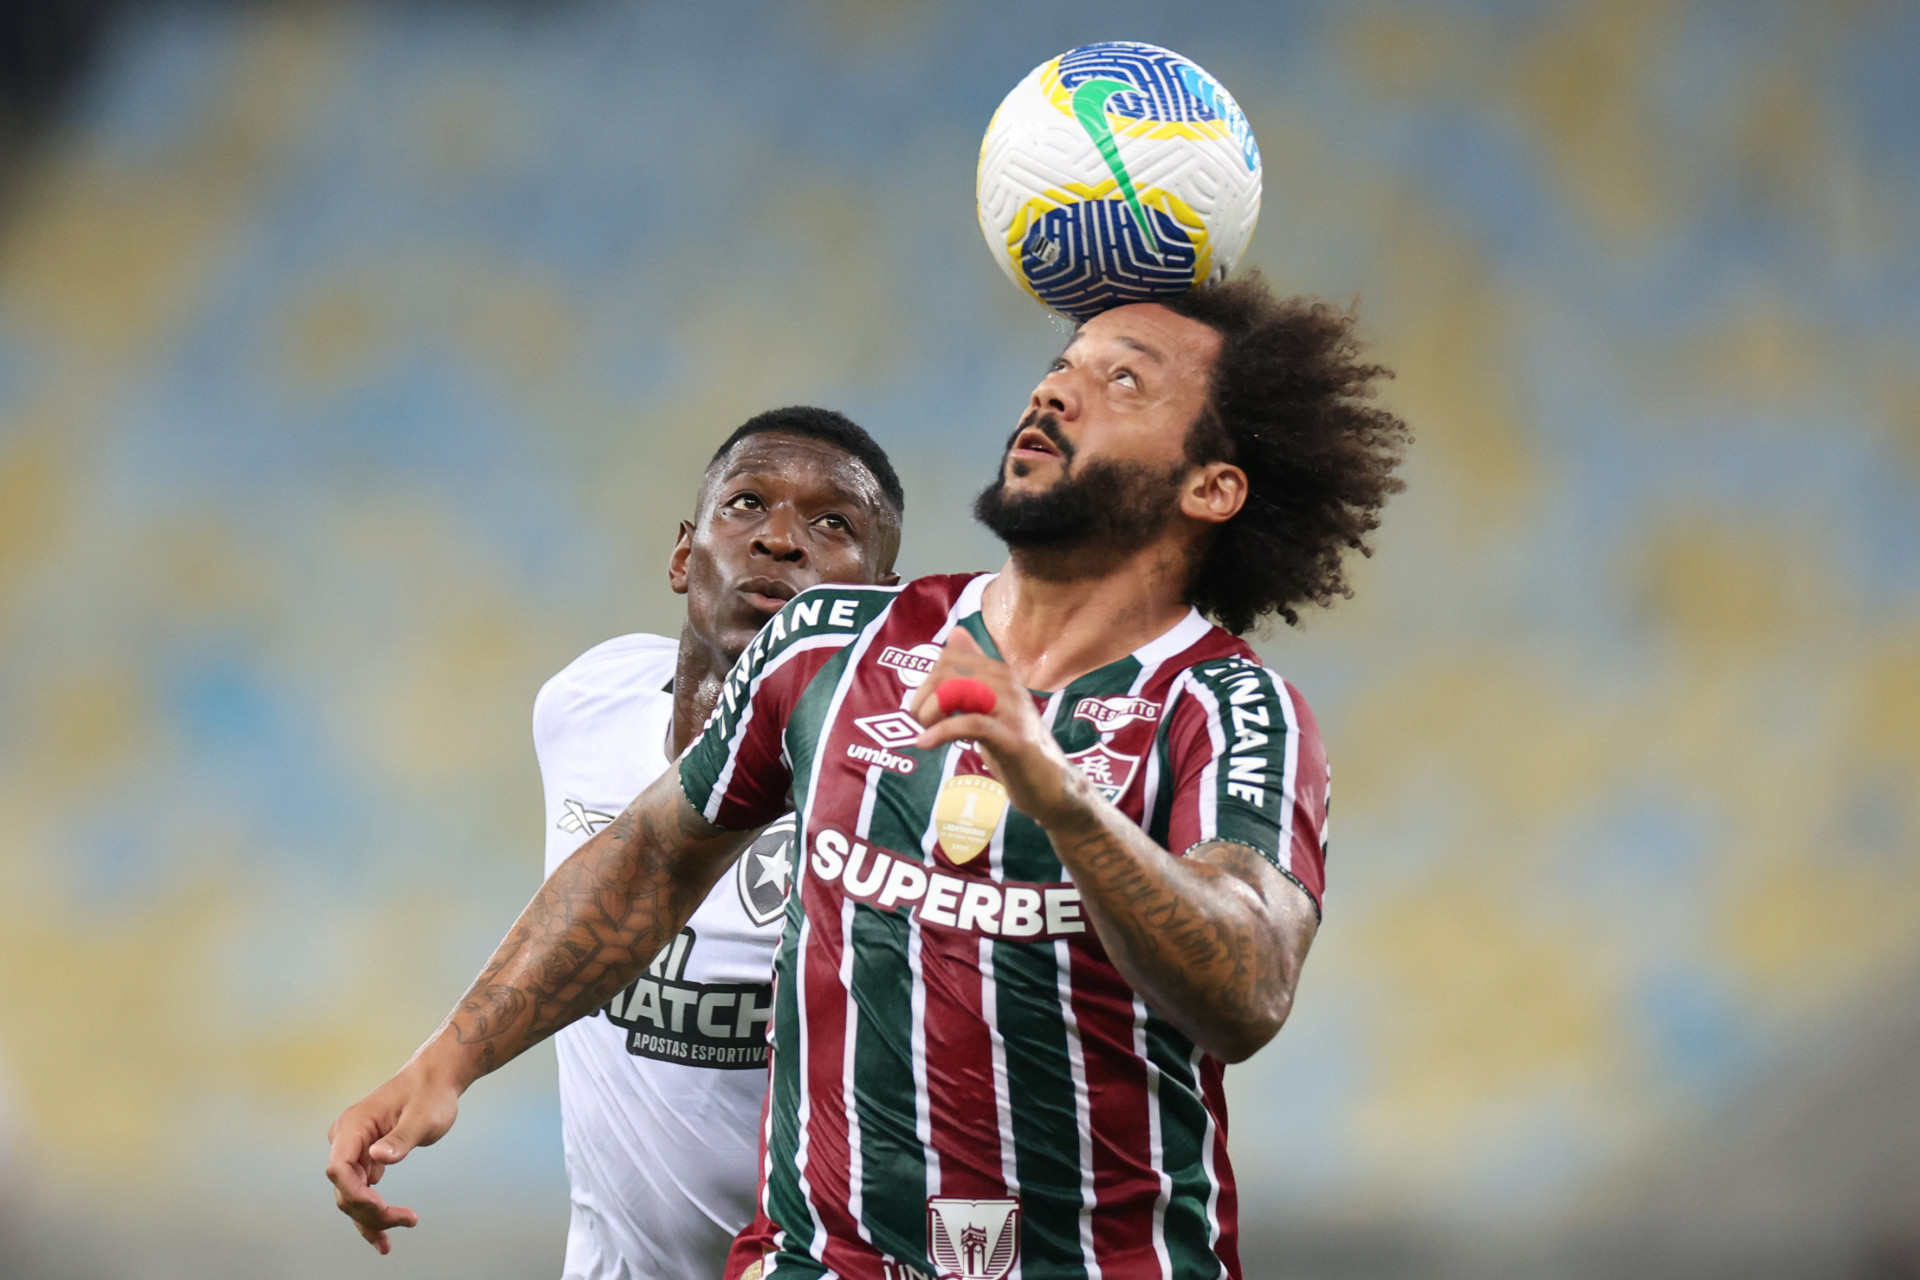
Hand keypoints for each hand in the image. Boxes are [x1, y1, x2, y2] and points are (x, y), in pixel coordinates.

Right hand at [324, 1059, 462, 1252]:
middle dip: (370, 1211)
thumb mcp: (422, 1117)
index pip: (339, 1168)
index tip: (382, 1208)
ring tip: (387, 1244)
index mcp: (353, 1126)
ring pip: (352, 1194)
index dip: (355, 1194)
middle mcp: (346, 1138)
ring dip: (369, 1219)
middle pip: (346, 1187)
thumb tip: (377, 1158)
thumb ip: (400, 1138)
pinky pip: (362, 1189)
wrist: (436, 1079)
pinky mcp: (366, 1156)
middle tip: (407, 1220)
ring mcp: (354, 1148)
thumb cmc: (430, 1094)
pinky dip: (372, 1210)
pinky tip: (385, 1231)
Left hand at [910, 630, 1090, 828]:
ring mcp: (1012, 710)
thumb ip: (972, 671)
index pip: (951, 657)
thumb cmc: (1013, 743)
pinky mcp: (1013, 738)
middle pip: (950, 672)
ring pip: (959, 692)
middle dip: (925, 696)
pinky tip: (925, 743)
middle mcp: (1008, 684)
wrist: (1047, 782)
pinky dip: (941, 732)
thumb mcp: (989, 703)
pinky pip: (970, 723)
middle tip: (920, 721)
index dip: (928, 679)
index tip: (923, 704)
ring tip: (924, 731)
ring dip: (931, 712)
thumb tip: (957, 632)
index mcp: (1000, 673)